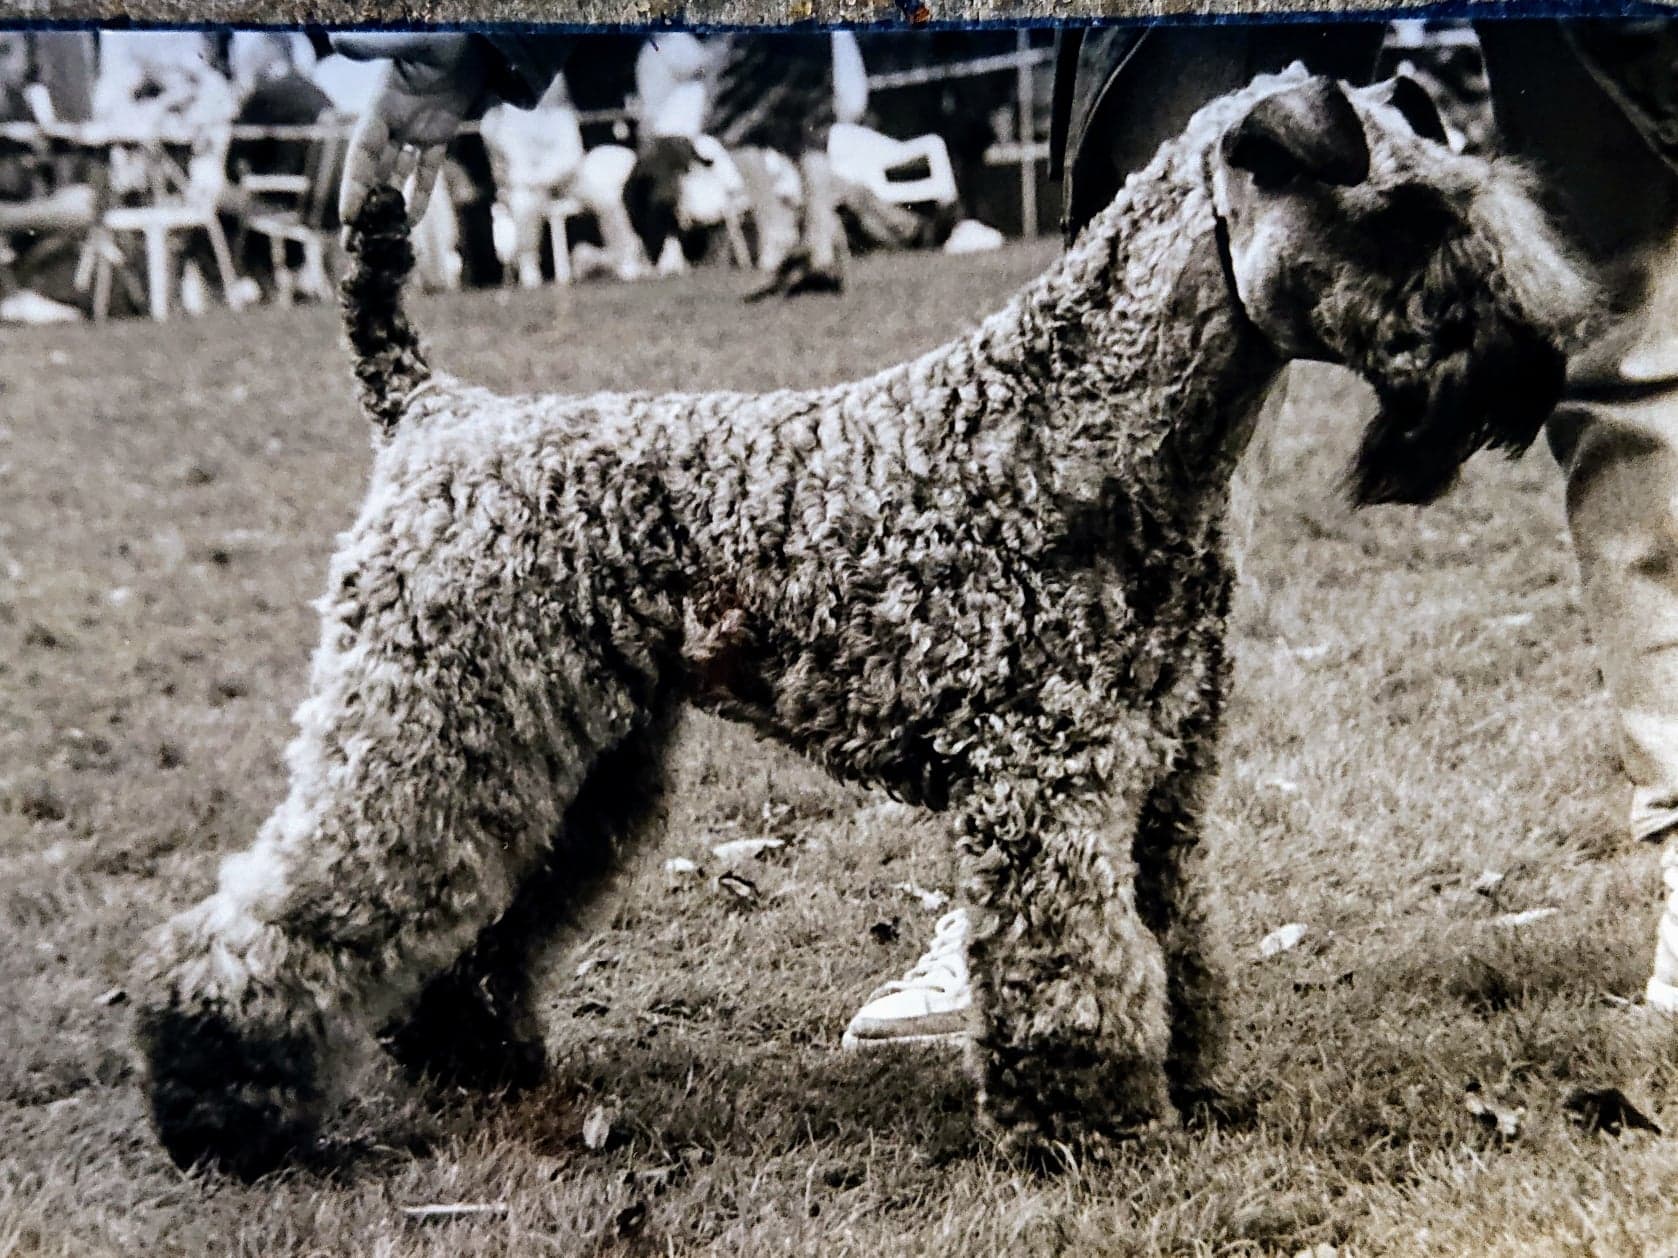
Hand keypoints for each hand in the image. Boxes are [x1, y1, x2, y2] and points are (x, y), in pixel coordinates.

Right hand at [334, 33, 489, 223]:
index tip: (347, 216)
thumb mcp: (413, 41)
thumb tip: (337, 41)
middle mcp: (393, 120)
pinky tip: (411, 222)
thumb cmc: (444, 33)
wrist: (478, 36)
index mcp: (381, 104)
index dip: (354, 184)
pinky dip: (419, 194)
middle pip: (372, 170)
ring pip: (396, 174)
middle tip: (350, 242)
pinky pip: (427, 170)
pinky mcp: (440, 133)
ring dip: (386, 205)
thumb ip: (379, 45)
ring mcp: (416, 128)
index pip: (362, 152)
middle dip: (361, 205)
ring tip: (376, 238)